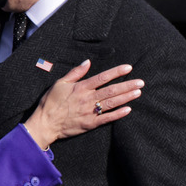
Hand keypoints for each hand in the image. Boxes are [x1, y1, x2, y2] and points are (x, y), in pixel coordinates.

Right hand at [23, 60, 142, 148]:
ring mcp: (90, 112)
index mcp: (81, 87)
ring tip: (138, 92)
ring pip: (112, 103)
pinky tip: (128, 110)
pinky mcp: (90, 124)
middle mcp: (88, 99)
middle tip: (140, 82)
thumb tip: (87, 62)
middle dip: (127, 85)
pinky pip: (107, 118)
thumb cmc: (50, 102)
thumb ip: (75, 72)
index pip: (102, 77)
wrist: (45, 123)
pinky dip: (118, 114)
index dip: (116, 72)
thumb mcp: (60, 83)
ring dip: (126, 97)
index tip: (128, 68)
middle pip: (111, 90)